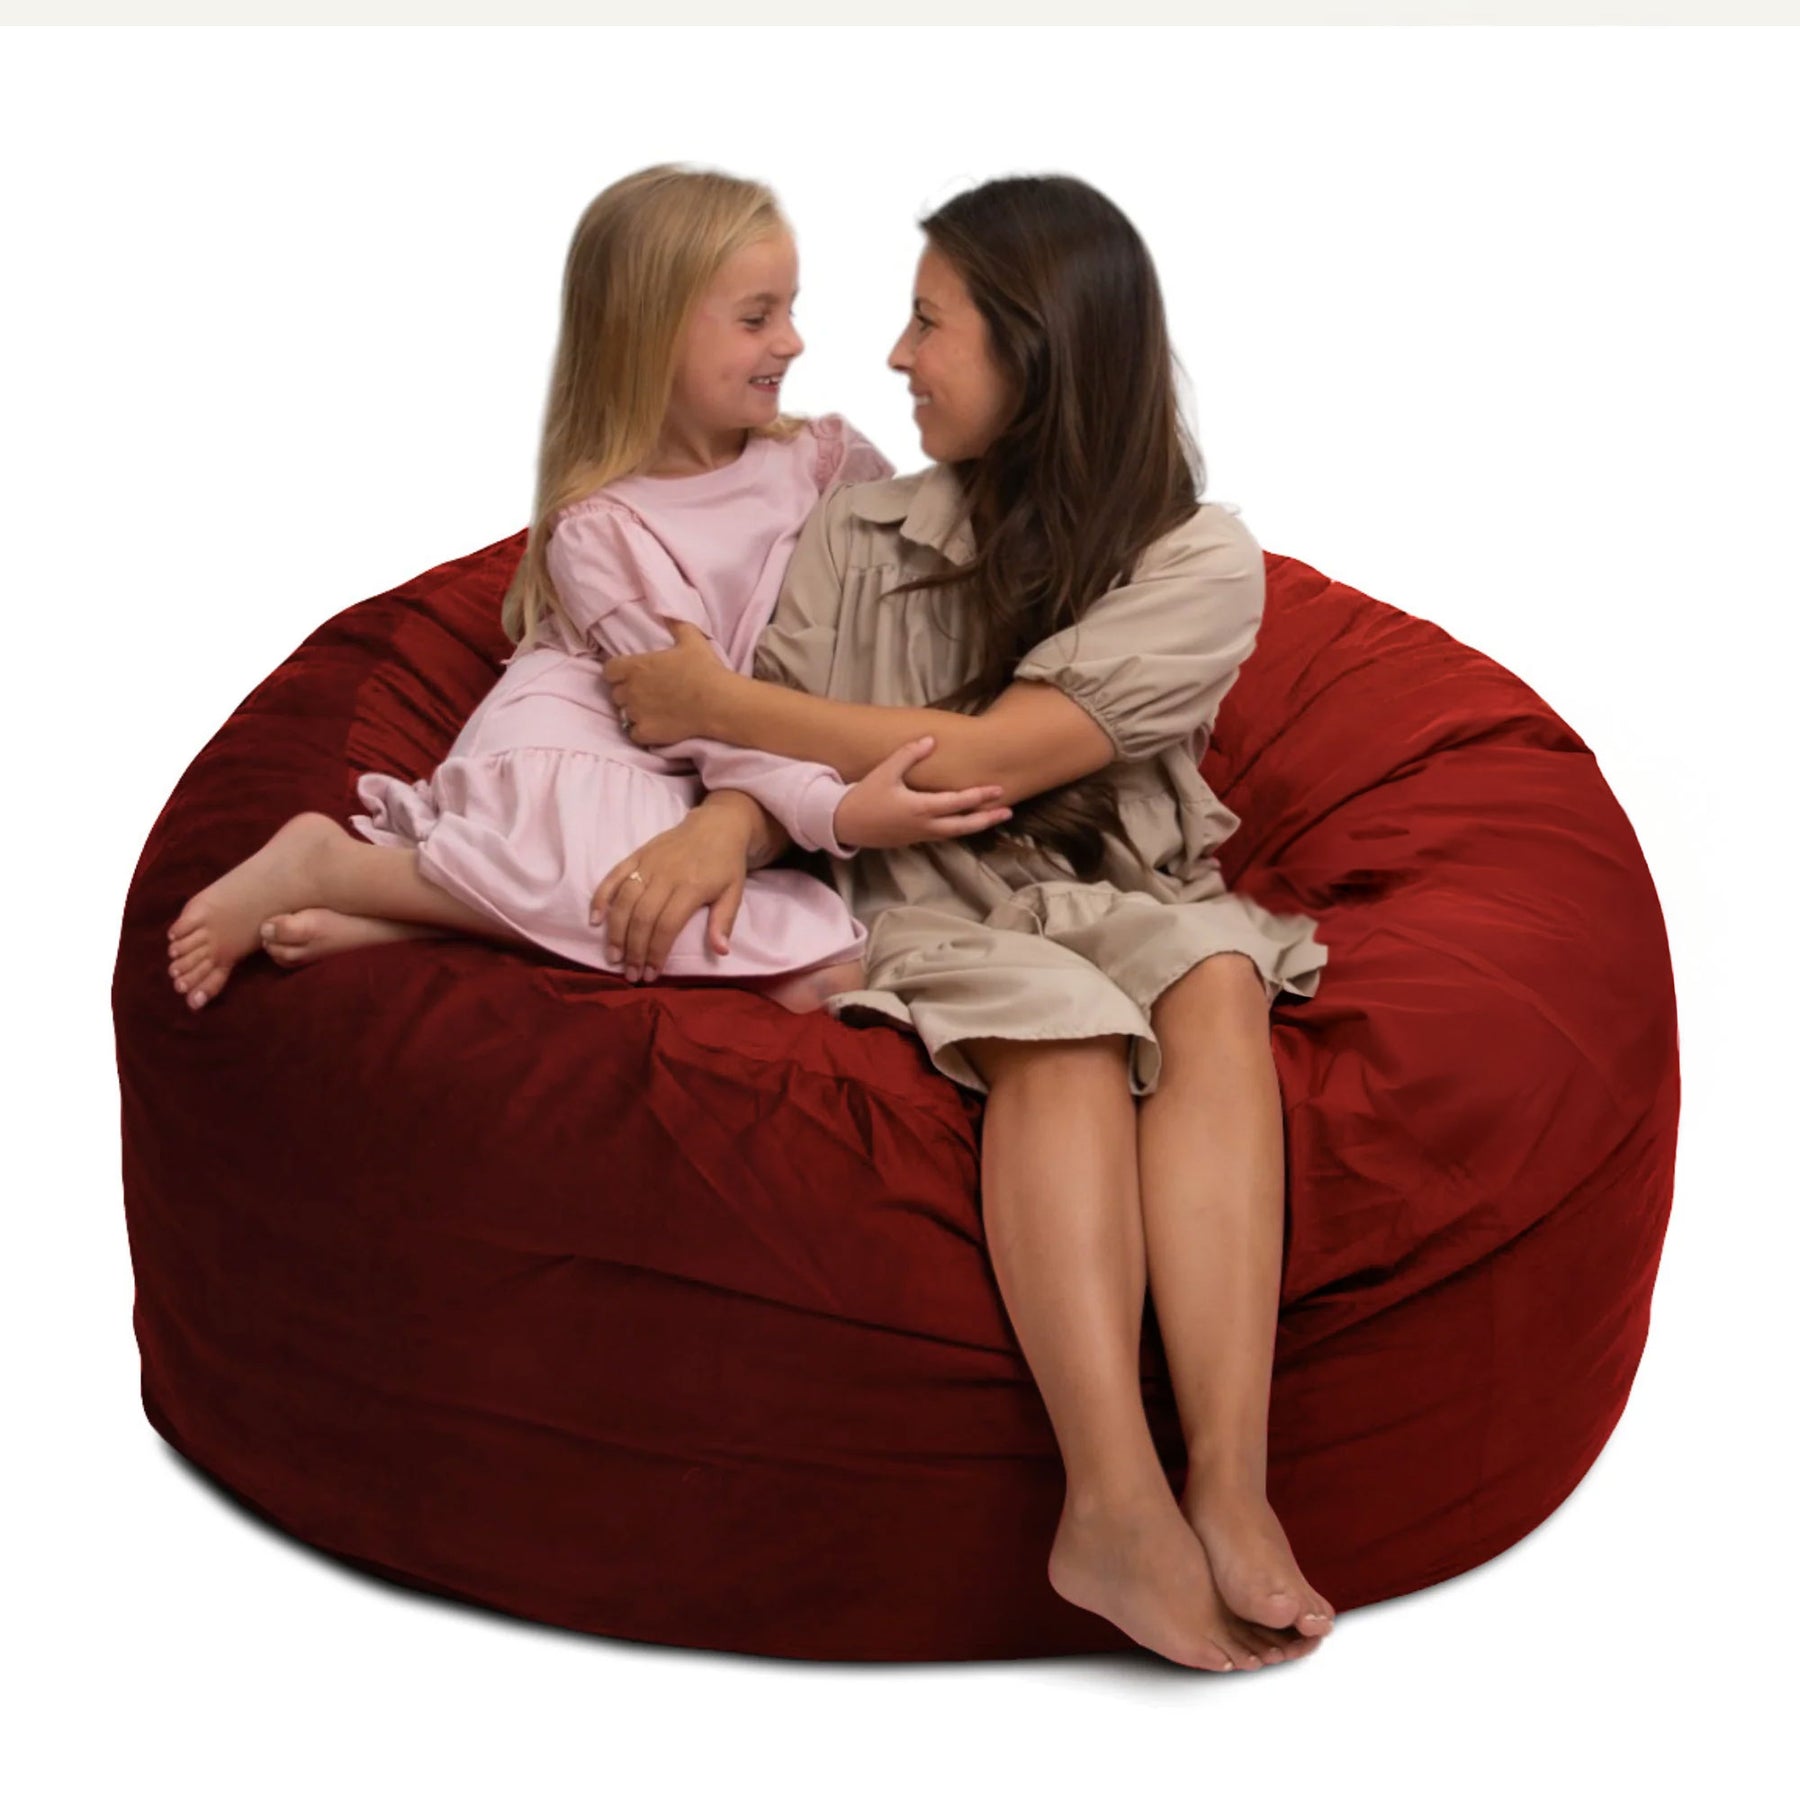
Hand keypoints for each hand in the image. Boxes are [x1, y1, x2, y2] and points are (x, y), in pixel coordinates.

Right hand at [589, 805, 751, 982]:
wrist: (716, 825)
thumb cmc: (725, 864)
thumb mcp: (734, 892)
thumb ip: (724, 922)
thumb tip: (721, 951)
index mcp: (691, 886)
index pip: (667, 925)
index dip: (656, 952)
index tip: (651, 974)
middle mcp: (666, 875)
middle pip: (642, 917)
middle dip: (634, 950)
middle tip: (630, 974)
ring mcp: (648, 864)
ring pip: (624, 900)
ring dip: (616, 931)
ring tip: (613, 956)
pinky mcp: (637, 856)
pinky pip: (614, 876)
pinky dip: (601, 898)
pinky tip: (595, 920)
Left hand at [601, 619, 731, 743]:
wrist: (718, 703)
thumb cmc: (705, 669)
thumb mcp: (691, 639)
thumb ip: (675, 624)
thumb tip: (666, 611)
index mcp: (636, 667)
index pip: (609, 670)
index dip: (618, 673)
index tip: (630, 675)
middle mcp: (631, 690)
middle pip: (616, 694)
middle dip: (627, 693)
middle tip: (646, 693)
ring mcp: (637, 713)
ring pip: (624, 714)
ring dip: (635, 712)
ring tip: (653, 711)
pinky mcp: (646, 733)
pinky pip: (634, 733)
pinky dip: (642, 731)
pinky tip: (656, 726)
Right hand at [833, 736, 1013, 849]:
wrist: (844, 823)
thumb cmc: (865, 796)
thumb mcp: (885, 772)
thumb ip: (909, 755)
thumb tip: (930, 740)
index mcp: (920, 808)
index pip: (957, 803)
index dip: (979, 796)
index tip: (998, 790)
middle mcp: (925, 826)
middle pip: (963, 825)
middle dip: (986, 819)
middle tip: (1008, 811)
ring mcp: (919, 836)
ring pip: (954, 833)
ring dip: (975, 826)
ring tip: (992, 818)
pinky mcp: (913, 840)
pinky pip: (942, 836)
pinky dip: (957, 829)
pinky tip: (964, 823)